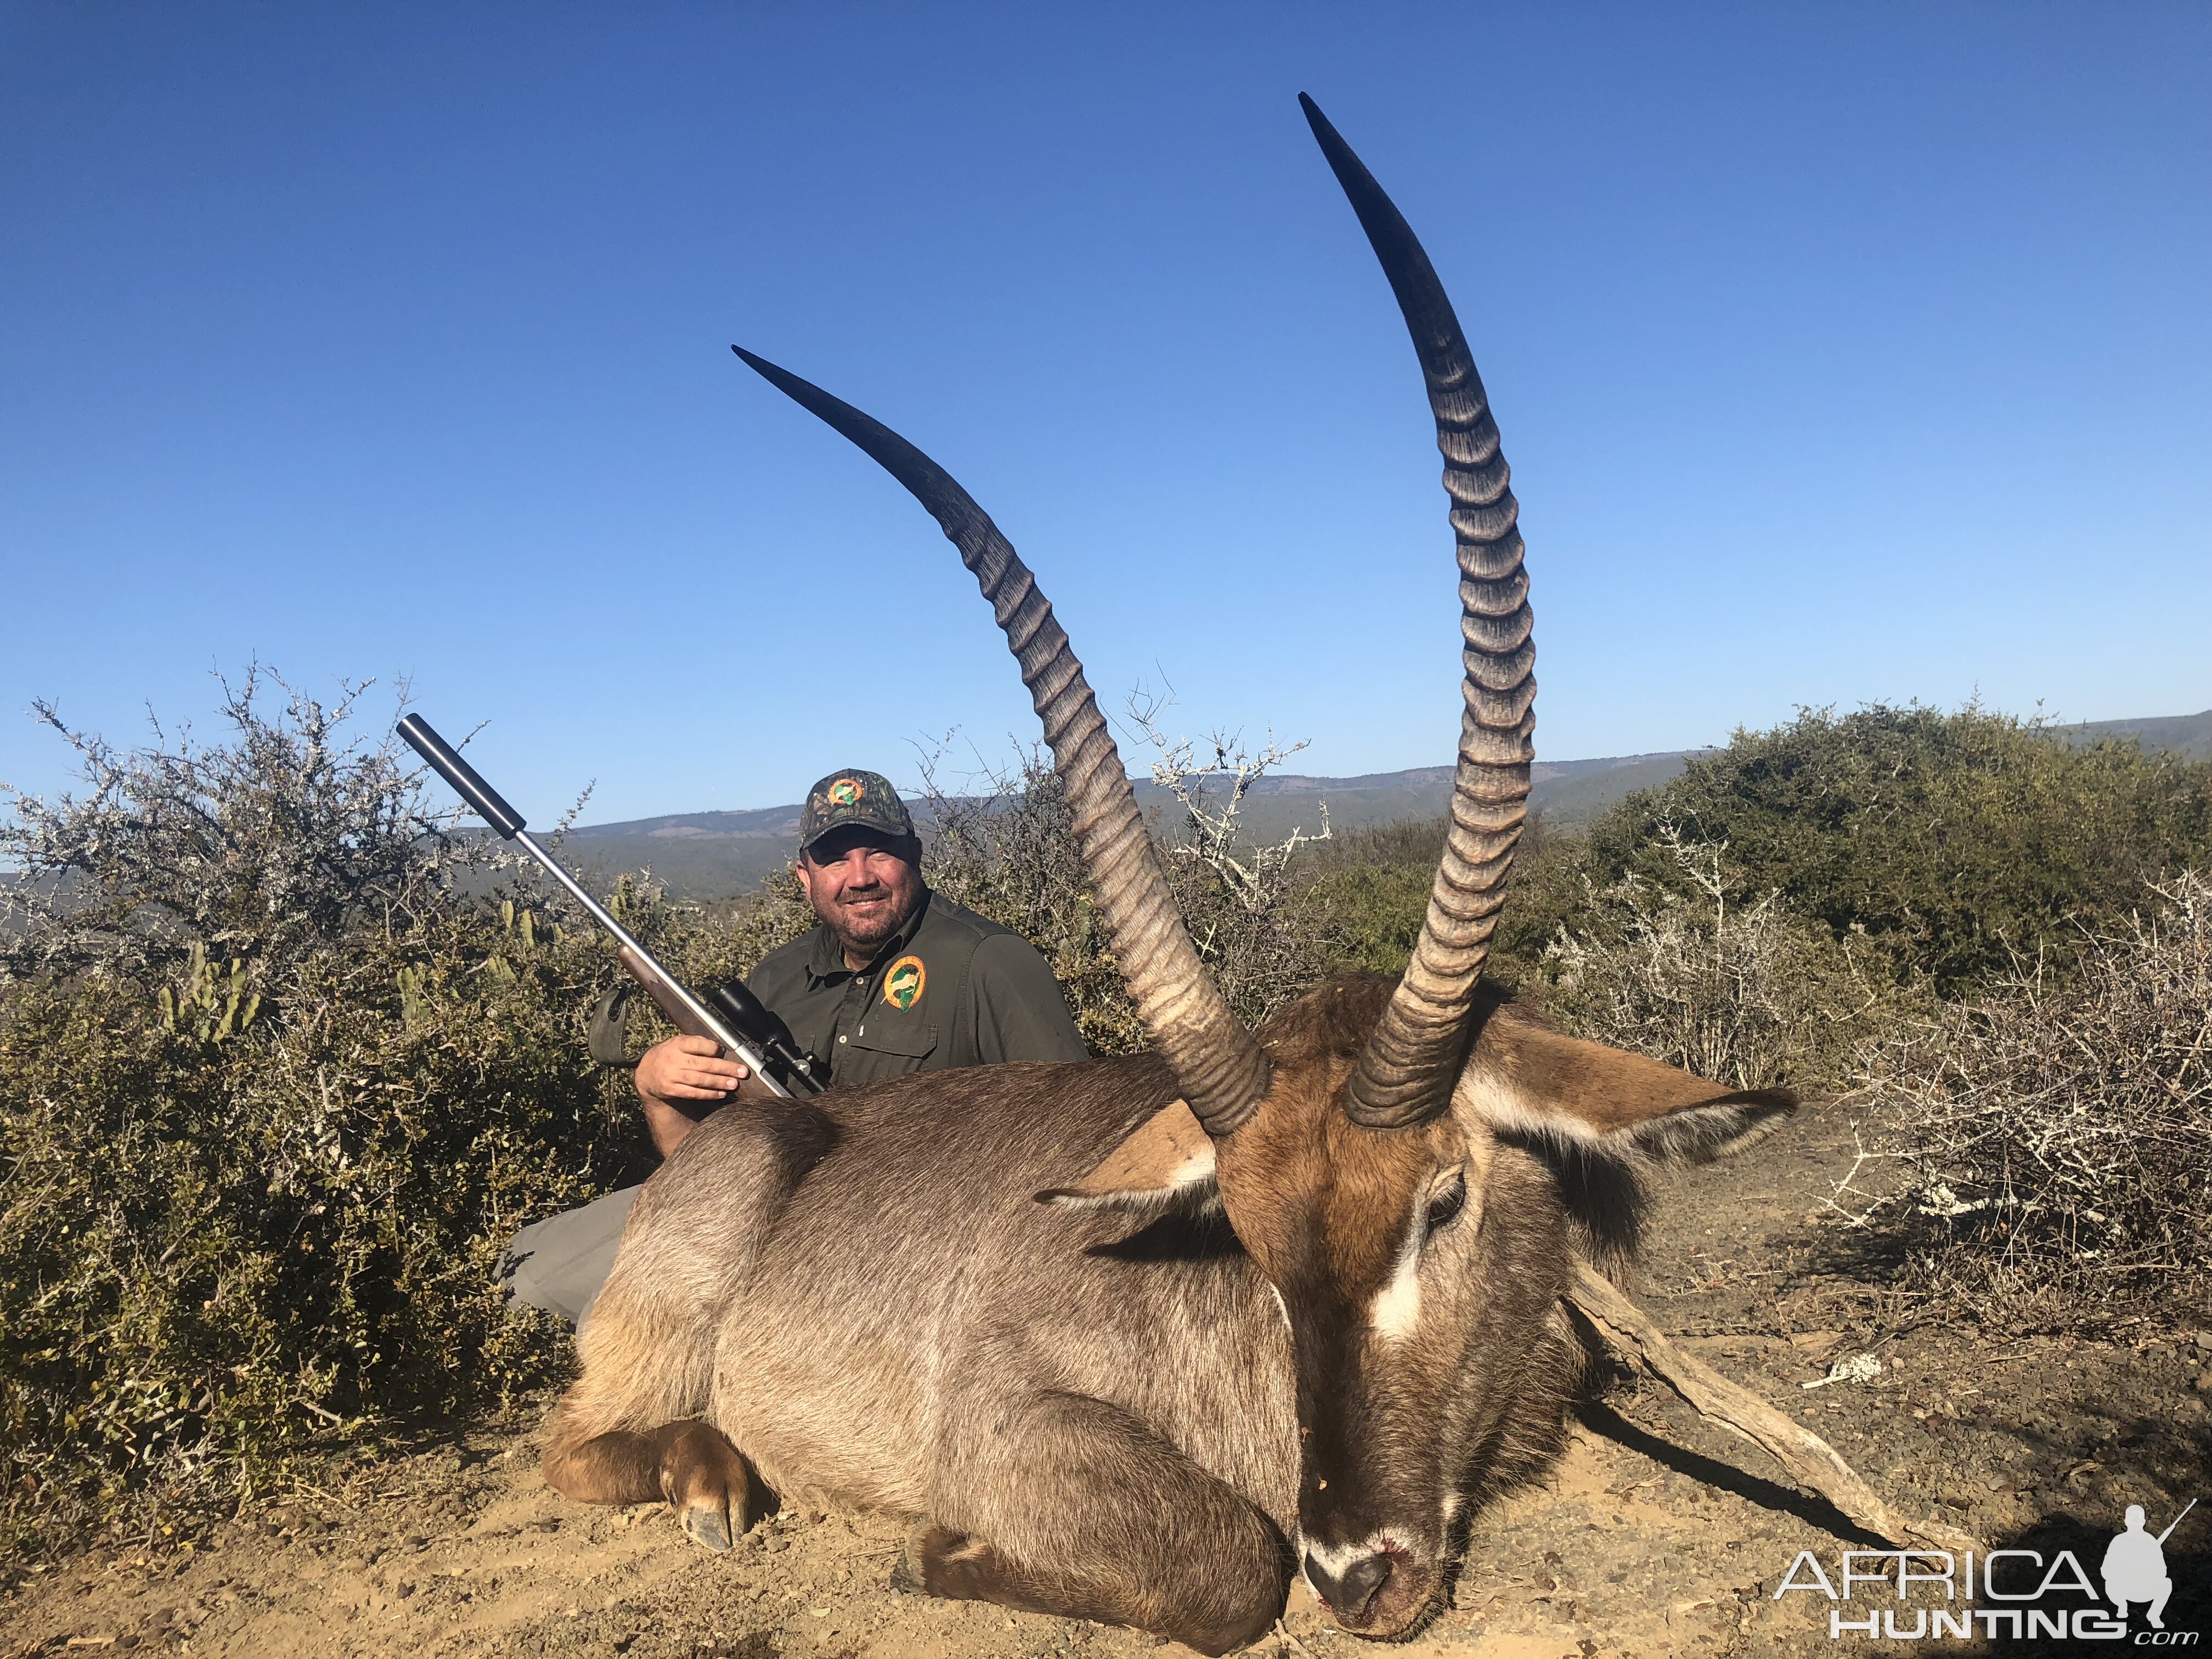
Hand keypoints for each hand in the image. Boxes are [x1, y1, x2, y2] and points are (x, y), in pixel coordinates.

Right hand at [636, 1034, 750, 1103]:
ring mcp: (671, 1076)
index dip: (711, 1048)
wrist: (647, 1072)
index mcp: (677, 1044)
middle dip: (724, 1069)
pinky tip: (721, 1094)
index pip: (696, 1044)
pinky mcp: (671, 1090)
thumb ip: (699, 1044)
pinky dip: (708, 1094)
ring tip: (734, 1084)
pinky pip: (692, 1093)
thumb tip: (721, 1050)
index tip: (724, 1050)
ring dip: (719, 1083)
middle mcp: (673, 1059)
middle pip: (702, 1064)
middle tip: (742, 1072)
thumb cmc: (671, 1054)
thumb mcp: (680, 1043)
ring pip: (699, 1080)